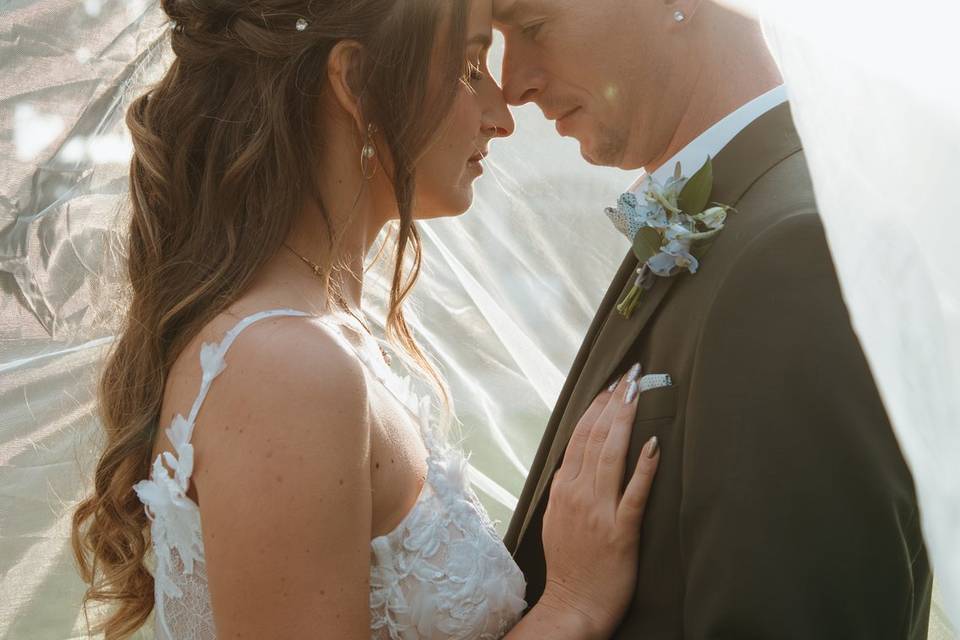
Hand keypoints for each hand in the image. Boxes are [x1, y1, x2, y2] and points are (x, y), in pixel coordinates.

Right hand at [539, 363, 659, 639]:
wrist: (572, 605)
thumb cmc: (569, 564)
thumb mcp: (556, 517)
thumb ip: (567, 486)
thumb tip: (577, 458)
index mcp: (563, 488)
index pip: (580, 436)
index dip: (597, 406)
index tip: (611, 384)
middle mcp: (578, 493)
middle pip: (596, 437)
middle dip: (614, 402)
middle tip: (631, 375)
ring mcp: (599, 511)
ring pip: (611, 455)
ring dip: (625, 420)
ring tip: (638, 392)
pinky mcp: (620, 531)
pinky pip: (634, 493)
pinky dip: (644, 468)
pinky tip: (653, 445)